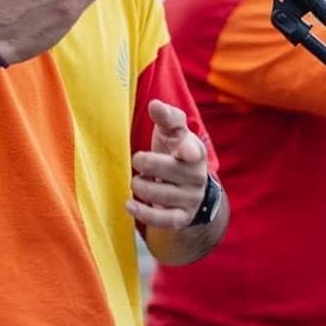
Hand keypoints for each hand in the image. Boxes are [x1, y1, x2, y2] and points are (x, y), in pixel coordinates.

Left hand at [127, 100, 208, 228]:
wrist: (188, 185)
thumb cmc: (174, 150)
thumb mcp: (173, 131)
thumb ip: (166, 117)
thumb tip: (154, 105)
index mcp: (194, 150)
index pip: (194, 149)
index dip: (189, 150)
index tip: (184, 151)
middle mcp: (196, 176)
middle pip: (171, 171)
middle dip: (149, 164)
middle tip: (138, 159)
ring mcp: (191, 198)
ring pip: (163, 196)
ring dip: (142, 187)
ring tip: (136, 181)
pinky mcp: (182, 217)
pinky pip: (165, 221)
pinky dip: (145, 214)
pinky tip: (129, 205)